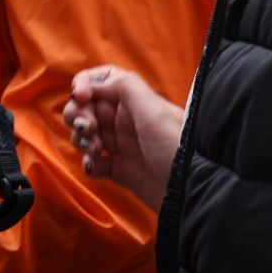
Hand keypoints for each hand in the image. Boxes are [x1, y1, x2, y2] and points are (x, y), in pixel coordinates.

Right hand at [62, 65, 183, 211]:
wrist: (192, 191)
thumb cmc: (177, 147)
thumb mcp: (154, 110)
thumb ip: (125, 86)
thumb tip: (96, 82)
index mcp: (134, 101)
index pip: (101, 81)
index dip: (85, 85)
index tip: (81, 97)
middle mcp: (126, 120)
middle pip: (87, 108)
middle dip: (78, 115)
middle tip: (89, 129)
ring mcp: (122, 146)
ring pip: (87, 135)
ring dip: (82, 140)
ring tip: (97, 151)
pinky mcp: (121, 171)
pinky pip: (94, 163)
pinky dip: (89, 164)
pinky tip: (97, 166)